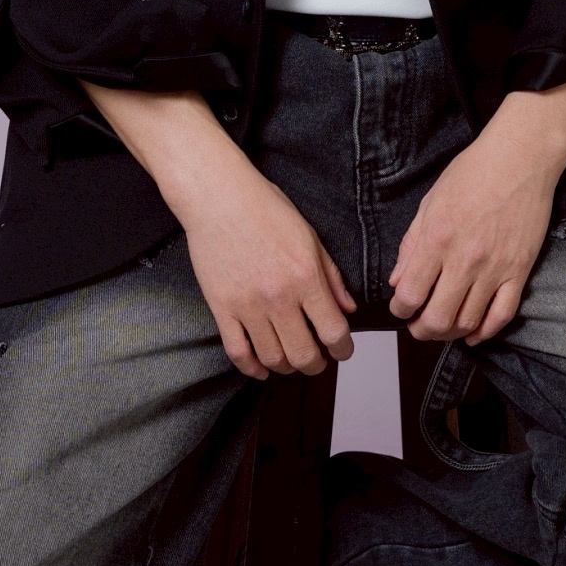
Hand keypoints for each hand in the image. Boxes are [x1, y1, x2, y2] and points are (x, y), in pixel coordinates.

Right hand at [80, 83, 355, 379]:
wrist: (218, 197)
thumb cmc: (265, 208)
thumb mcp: (310, 236)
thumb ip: (331, 276)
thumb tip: (348, 309)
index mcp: (305, 276)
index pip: (333, 331)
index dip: (343, 349)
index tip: (343, 350)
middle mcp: (278, 297)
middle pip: (304, 355)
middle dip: (317, 364)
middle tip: (319, 360)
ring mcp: (247, 305)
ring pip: (272, 358)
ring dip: (286, 367)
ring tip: (291, 359)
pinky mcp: (221, 308)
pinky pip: (237, 352)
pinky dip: (251, 368)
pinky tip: (261, 367)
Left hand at [389, 67, 565, 345]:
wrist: (520, 159)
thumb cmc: (473, 173)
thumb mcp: (430, 202)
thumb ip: (411, 244)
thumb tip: (397, 281)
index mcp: (436, 239)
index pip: (410, 295)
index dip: (400, 310)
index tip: (401, 308)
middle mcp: (464, 259)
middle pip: (437, 319)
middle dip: (422, 330)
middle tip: (419, 326)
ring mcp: (495, 268)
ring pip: (468, 321)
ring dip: (451, 333)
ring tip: (443, 327)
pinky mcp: (519, 271)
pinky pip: (502, 315)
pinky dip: (485, 332)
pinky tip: (473, 333)